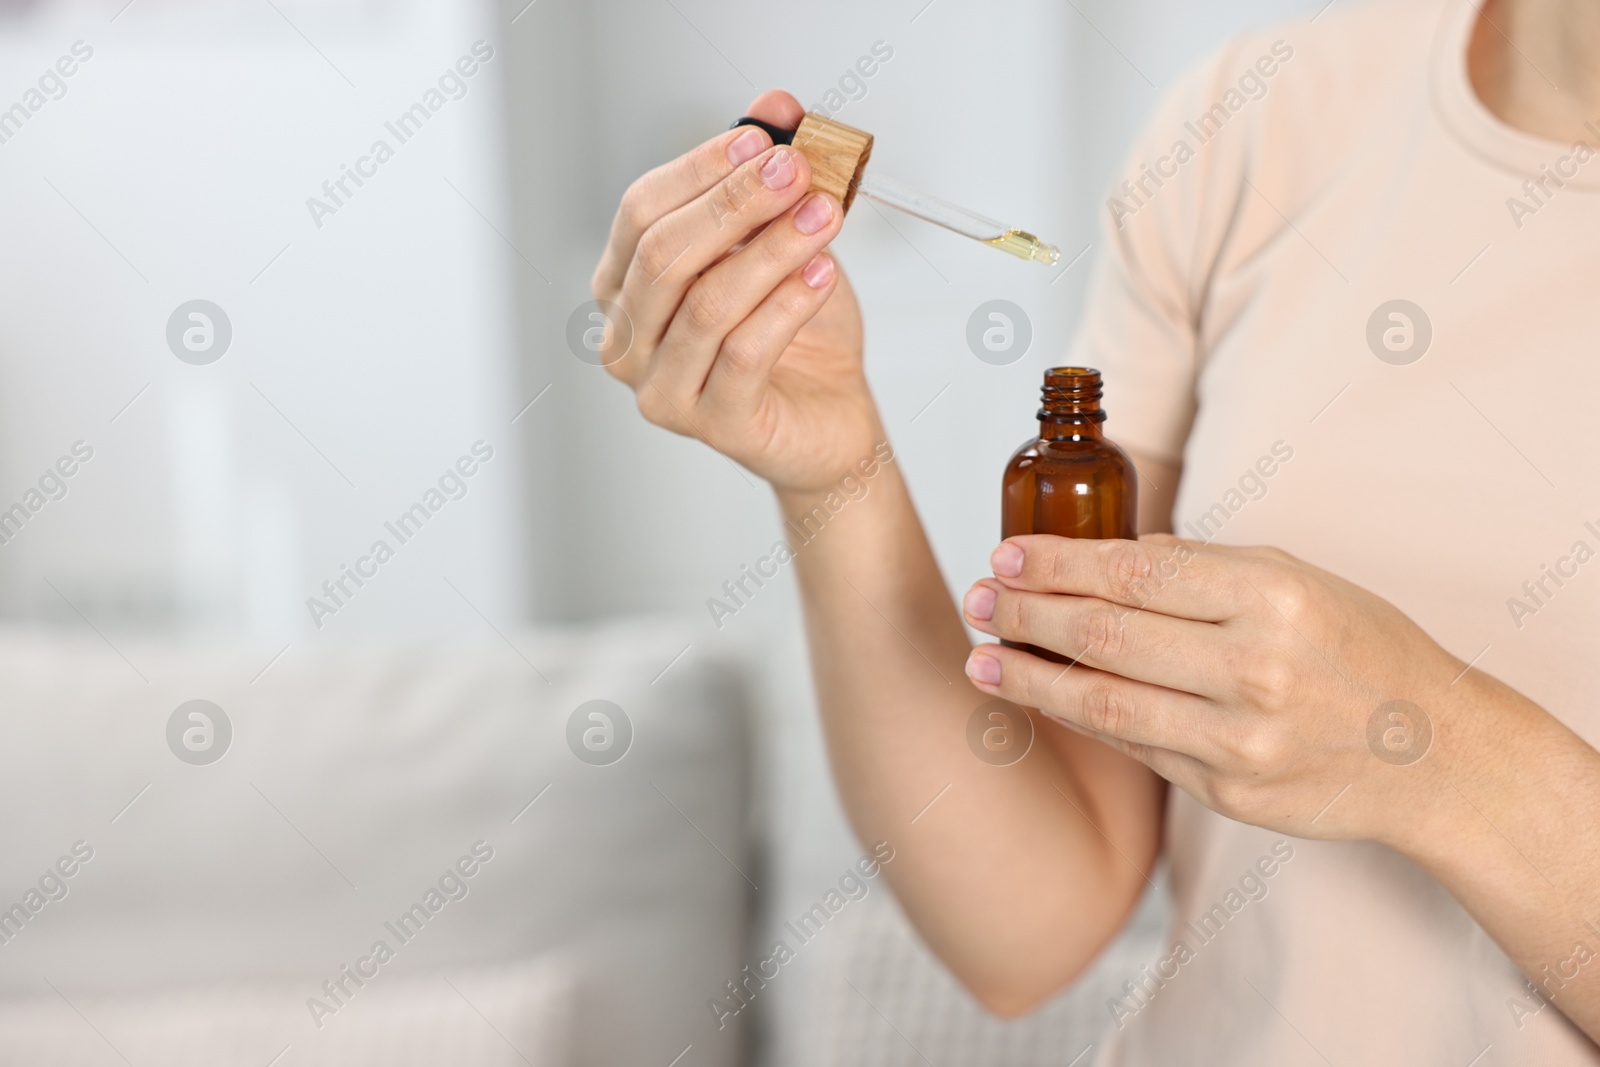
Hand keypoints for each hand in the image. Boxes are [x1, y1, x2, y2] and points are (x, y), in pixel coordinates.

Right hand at [590, 90, 879, 492]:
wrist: (829, 417)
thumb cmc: (796, 337)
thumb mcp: (782, 241)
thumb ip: (768, 176)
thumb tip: (775, 106)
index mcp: (626, 288)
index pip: (641, 212)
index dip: (700, 169)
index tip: (760, 141)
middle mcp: (629, 340)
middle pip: (665, 255)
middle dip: (735, 203)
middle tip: (795, 172)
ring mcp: (662, 389)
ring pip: (707, 304)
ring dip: (772, 250)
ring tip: (822, 218)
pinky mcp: (713, 425)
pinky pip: (743, 354)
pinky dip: (786, 306)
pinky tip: (821, 275)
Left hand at [959, 534, 1475, 846]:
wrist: (1434, 755)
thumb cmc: (1361, 649)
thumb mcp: (1299, 580)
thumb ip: (1204, 568)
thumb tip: (1108, 557)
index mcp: (1272, 595)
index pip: (1134, 569)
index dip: (1057, 562)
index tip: (1007, 553)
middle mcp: (1255, 666)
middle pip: (1105, 634)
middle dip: (1026, 613)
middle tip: (979, 598)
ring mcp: (1239, 736)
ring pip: (1104, 701)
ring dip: (1029, 677)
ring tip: (980, 659)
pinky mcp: (1227, 790)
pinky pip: (1133, 746)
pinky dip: (1078, 718)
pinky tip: (1040, 697)